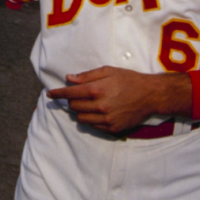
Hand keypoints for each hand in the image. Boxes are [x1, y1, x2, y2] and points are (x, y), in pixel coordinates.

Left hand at [47, 66, 185, 134]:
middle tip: (79, 95)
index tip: (50, 94)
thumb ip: (87, 76)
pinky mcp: (112, 128)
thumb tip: (69, 79)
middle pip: (73, 107)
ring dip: (80, 111)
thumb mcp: (108, 71)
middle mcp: (100, 106)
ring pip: (81, 118)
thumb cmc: (128, 79)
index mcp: (97, 90)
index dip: (58, 94)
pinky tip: (98, 111)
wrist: (150, 95)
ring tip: (89, 104)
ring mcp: (106, 119)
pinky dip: (91, 119)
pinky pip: (93, 126)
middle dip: (72, 100)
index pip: (70, 94)